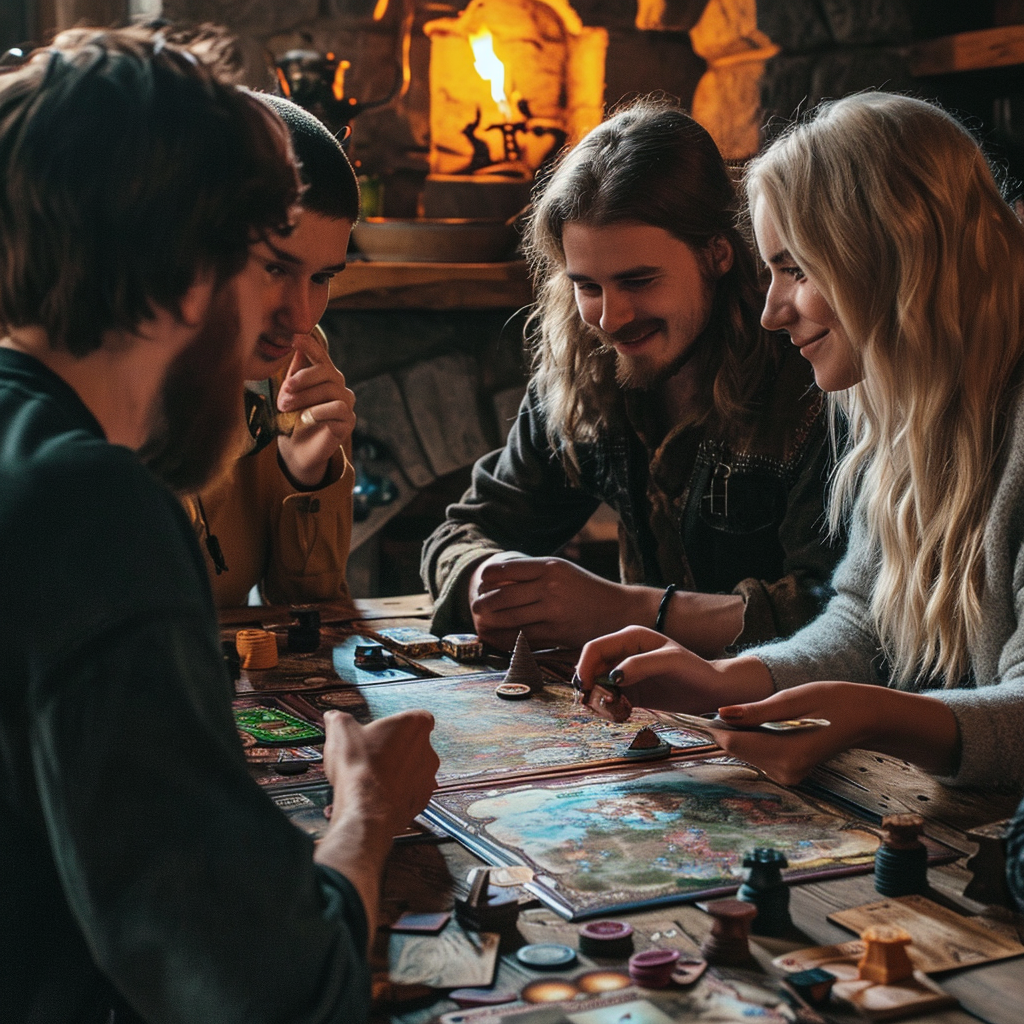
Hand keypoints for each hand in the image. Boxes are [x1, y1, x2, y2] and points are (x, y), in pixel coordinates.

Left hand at [276, 332, 355, 488]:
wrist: (296, 450)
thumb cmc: (291, 419)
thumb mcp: (288, 393)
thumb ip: (294, 372)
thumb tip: (296, 344)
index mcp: (324, 376)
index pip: (320, 356)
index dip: (310, 345)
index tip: (294, 338)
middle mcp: (338, 386)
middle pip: (326, 371)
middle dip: (302, 380)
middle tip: (284, 392)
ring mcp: (346, 403)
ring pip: (331, 389)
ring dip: (305, 397)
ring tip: (286, 408)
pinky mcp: (348, 421)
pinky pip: (337, 409)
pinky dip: (319, 412)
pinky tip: (306, 418)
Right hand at [321, 709, 438, 838]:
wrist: (366, 809)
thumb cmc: (359, 767)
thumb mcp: (341, 730)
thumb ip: (339, 719)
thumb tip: (334, 717)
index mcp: (413, 725)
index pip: (418, 717)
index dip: (401, 723)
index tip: (386, 730)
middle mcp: (428, 750)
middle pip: (415, 745)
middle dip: (396, 749)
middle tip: (373, 755)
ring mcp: (427, 777)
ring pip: (414, 771)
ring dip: (397, 773)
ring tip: (372, 778)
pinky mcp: (421, 801)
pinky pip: (410, 793)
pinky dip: (397, 794)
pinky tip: (376, 795)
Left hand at [468, 552, 642, 650]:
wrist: (619, 610)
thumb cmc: (585, 589)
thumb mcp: (562, 571)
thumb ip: (533, 573)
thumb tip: (494, 579)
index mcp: (550, 566)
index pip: (507, 569)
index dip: (488, 577)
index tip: (481, 582)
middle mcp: (551, 587)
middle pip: (503, 597)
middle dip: (483, 604)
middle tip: (475, 607)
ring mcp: (553, 611)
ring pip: (510, 619)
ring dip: (491, 623)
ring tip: (482, 622)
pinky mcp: (557, 633)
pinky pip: (524, 637)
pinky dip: (507, 638)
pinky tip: (499, 637)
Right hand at [576, 626, 723, 711]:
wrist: (711, 690)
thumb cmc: (694, 670)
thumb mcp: (669, 662)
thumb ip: (639, 665)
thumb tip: (613, 676)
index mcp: (630, 637)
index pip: (595, 648)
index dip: (584, 666)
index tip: (584, 688)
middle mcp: (624, 653)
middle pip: (592, 667)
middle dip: (589, 686)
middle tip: (595, 705)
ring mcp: (626, 673)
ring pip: (598, 685)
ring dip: (598, 699)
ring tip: (612, 711)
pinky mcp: (631, 692)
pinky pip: (609, 699)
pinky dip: (608, 708)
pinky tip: (621, 714)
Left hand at [713, 681, 958, 784]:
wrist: (867, 718)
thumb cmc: (836, 701)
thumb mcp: (796, 698)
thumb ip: (758, 710)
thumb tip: (722, 713)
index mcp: (788, 754)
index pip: (735, 742)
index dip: (713, 725)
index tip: (696, 710)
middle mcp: (786, 772)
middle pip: (738, 747)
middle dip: (728, 727)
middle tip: (722, 704)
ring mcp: (788, 776)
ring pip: (747, 751)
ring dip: (742, 731)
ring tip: (751, 710)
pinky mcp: (789, 773)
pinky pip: (759, 753)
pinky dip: (755, 737)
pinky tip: (766, 722)